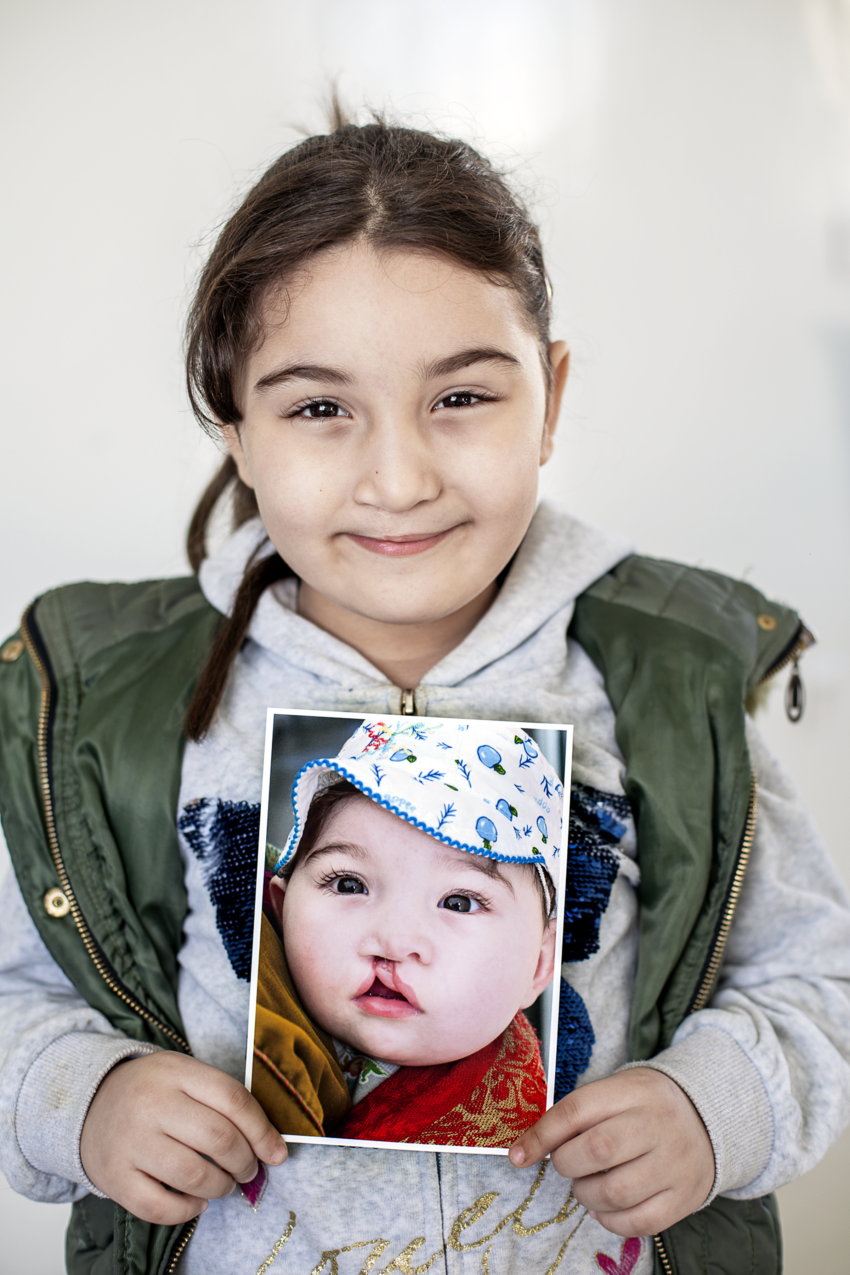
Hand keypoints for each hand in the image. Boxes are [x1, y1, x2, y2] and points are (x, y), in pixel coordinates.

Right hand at [80, 1052, 286, 1223]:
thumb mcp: (185, 1076)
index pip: (233, 1099)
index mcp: (175, 1071)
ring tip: (224, 1184)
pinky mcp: (113, 1176)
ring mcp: (130, 1141)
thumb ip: (223, 1101)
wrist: (88, 1102)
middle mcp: (151, 1103)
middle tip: (248, 1170)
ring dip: (221, 1186)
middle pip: (218, 1137)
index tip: (277, 1153)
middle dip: (245, 1162)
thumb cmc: (152, 1092)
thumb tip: (271, 1147)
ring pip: (193, 1174)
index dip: (262, 1130)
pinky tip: (197, 1202)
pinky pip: (159, 1206)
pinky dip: (187, 1210)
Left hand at [509, 1068, 714, 1236]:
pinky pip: (639, 1222)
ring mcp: (674, 1163)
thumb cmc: (645, 1105)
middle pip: (596, 1150)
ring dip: (586, 1195)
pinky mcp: (684, 1197)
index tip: (518, 1155)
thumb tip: (527, 1147)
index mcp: (633, 1091)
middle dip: (566, 1164)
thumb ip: (577, 1113)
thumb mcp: (615, 1090)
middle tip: (566, 1164)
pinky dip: (610, 1220)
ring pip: (615, 1192)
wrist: (708, 1117)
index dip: (542, 1135)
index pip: (578, 1110)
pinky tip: (604, 1206)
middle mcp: (656, 1125)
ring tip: (587, 1184)